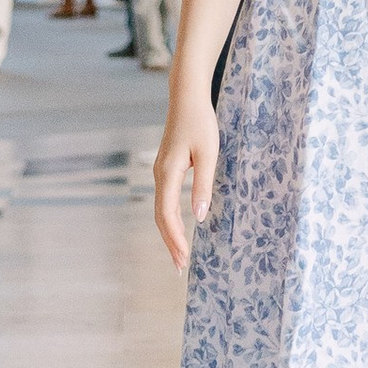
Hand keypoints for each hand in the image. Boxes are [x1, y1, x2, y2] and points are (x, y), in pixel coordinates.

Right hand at [152, 95, 220, 269]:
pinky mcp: (166, 169)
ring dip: (170, 233)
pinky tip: (179, 229)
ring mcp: (160, 172)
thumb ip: (203, 185)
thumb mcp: (208, 153)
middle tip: (180, 268)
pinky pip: (165, 201)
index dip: (174, 238)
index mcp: (168, 173)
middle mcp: (159, 175)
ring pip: (161, 210)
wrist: (187, 98)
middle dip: (170, 243)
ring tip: (180, 255)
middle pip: (161, 217)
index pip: (167, 214)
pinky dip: (171, 220)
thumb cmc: (200, 123)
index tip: (183, 259)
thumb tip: (200, 217)